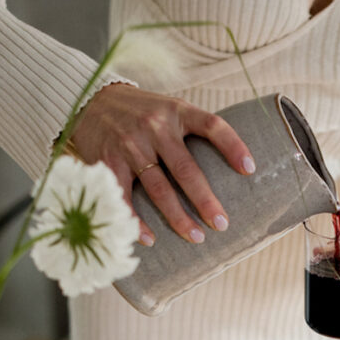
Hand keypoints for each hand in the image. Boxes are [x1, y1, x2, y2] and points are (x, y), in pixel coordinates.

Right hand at [69, 83, 255, 245]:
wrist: (89, 100)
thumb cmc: (140, 111)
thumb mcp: (168, 107)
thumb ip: (192, 128)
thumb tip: (233, 163)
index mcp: (176, 111)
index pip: (212, 125)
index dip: (233, 146)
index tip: (249, 170)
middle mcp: (154, 126)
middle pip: (186, 168)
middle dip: (205, 200)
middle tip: (222, 224)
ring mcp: (130, 145)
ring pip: (158, 188)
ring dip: (178, 217)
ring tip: (196, 237)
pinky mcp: (108, 162)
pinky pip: (124, 197)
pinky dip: (137, 221)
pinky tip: (151, 239)